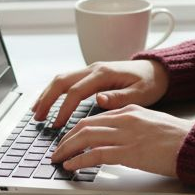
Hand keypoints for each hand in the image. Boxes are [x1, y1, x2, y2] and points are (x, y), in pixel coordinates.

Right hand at [31, 59, 168, 128]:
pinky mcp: (91, 74)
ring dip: (47, 94)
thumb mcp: (140, 93)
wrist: (157, 71)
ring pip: (61, 79)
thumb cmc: (150, 83)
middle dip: (47, 100)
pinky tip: (49, 103)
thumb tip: (98, 99)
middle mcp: (94, 69)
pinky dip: (54, 91)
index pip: (76, 92)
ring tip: (37, 112)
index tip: (57, 125)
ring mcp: (91, 70)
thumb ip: (119, 97)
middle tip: (38, 118)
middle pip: (62, 81)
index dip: (64, 109)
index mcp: (104, 74)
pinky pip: (68, 81)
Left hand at [50, 105, 193, 177]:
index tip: (69, 138)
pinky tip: (71, 165)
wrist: (194, 144)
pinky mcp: (129, 152)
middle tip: (57, 149)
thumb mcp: (151, 123)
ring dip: (67, 149)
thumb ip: (132, 126)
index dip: (77, 129)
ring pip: (86, 137)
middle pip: (85, 125)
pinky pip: (96, 155)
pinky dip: (79, 160)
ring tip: (59, 159)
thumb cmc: (178, 138)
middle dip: (67, 138)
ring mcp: (126, 135)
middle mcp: (125, 119)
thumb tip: (118, 138)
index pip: (95, 117)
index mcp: (130, 110)